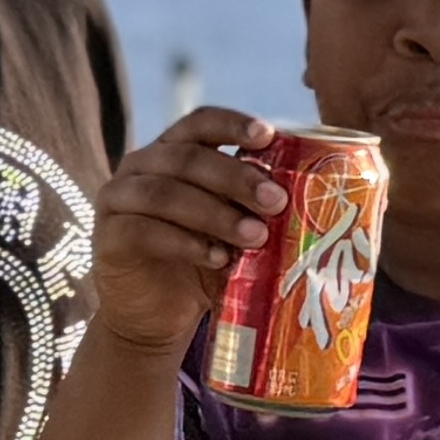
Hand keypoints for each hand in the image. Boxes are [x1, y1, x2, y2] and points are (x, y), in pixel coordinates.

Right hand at [83, 105, 294, 364]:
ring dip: (215, 212)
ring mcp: (118, 200)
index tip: (269, 137)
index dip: (232, 123)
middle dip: (236, 177)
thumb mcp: (236, 233)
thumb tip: (332, 204)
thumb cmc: (203, 265)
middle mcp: (140, 167)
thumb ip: (261, 212)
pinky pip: (144, 231)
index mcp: (172, 153)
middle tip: (276, 201)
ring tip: (254, 237)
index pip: (199, 121)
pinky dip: (185, 243)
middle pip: (187, 157)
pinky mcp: (107, 238)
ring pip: (165, 193)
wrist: (155, 318)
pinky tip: (216, 259)